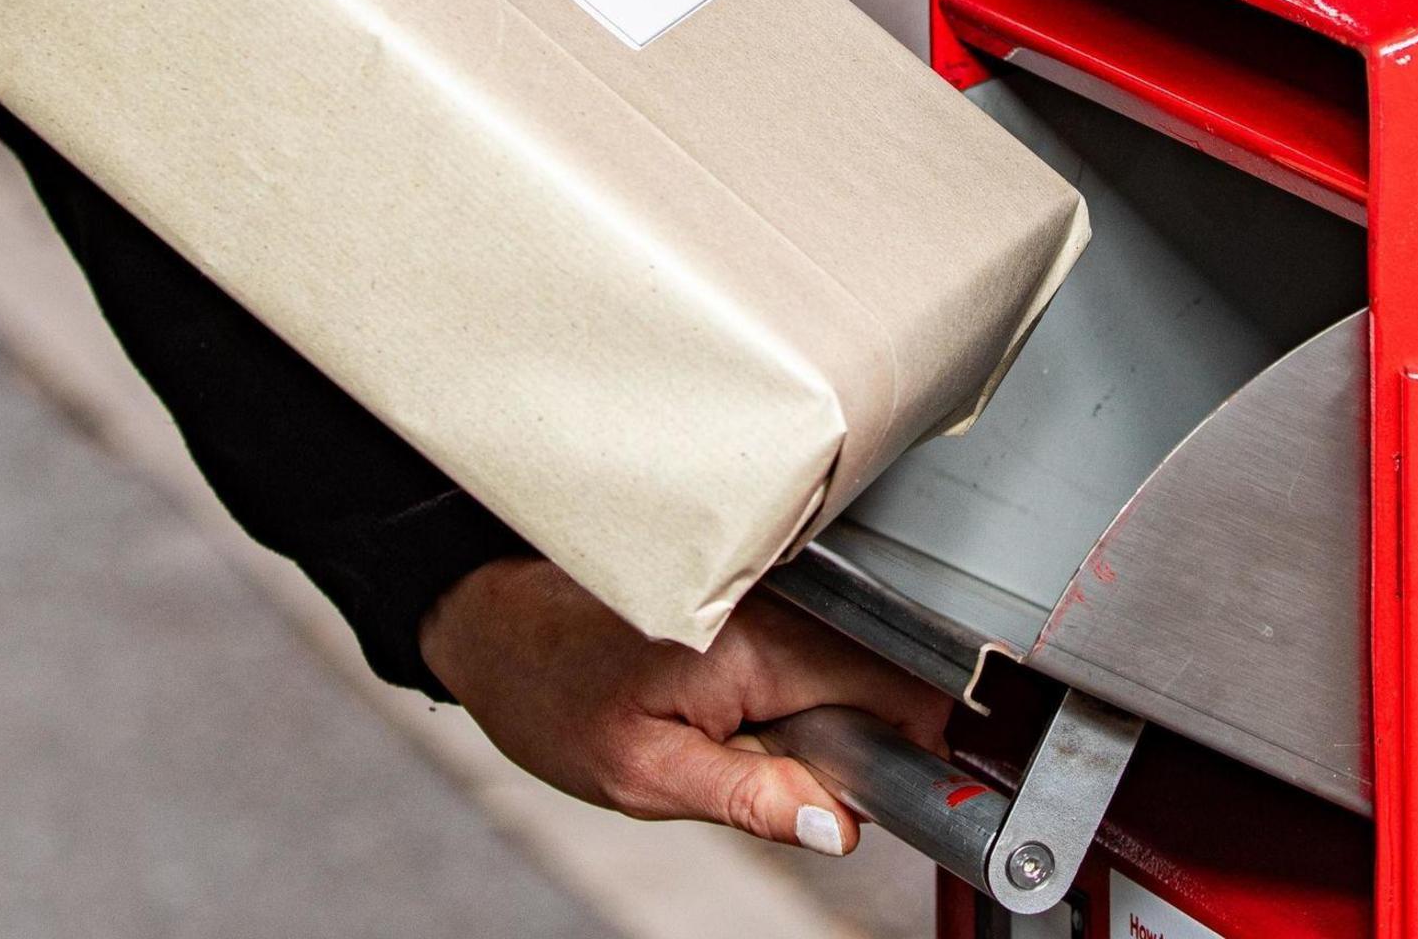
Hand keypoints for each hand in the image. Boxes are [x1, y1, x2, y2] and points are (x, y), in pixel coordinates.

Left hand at [420, 558, 952, 856]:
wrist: (493, 620)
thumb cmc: (550, 691)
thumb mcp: (645, 775)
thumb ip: (751, 798)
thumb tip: (841, 826)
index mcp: (761, 645)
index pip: (899, 689)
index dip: (924, 747)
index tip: (922, 793)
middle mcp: (778, 603)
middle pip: (886, 679)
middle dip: (872, 742)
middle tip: (805, 787)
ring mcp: (771, 591)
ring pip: (855, 667)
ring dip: (836, 722)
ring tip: (758, 749)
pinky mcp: (757, 594)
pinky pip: (817, 652)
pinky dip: (806, 696)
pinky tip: (751, 719)